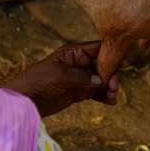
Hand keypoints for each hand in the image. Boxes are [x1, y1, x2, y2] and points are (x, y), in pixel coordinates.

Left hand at [0, 41, 119, 116]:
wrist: (25, 100)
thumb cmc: (38, 80)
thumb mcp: (60, 75)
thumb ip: (82, 76)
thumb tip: (101, 79)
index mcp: (74, 53)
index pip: (97, 48)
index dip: (112, 53)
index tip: (124, 62)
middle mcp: (80, 63)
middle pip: (104, 65)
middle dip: (112, 74)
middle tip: (115, 85)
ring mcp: (81, 78)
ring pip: (103, 80)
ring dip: (110, 87)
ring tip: (113, 95)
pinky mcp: (80, 92)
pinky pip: (97, 92)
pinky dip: (105, 96)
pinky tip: (111, 101)